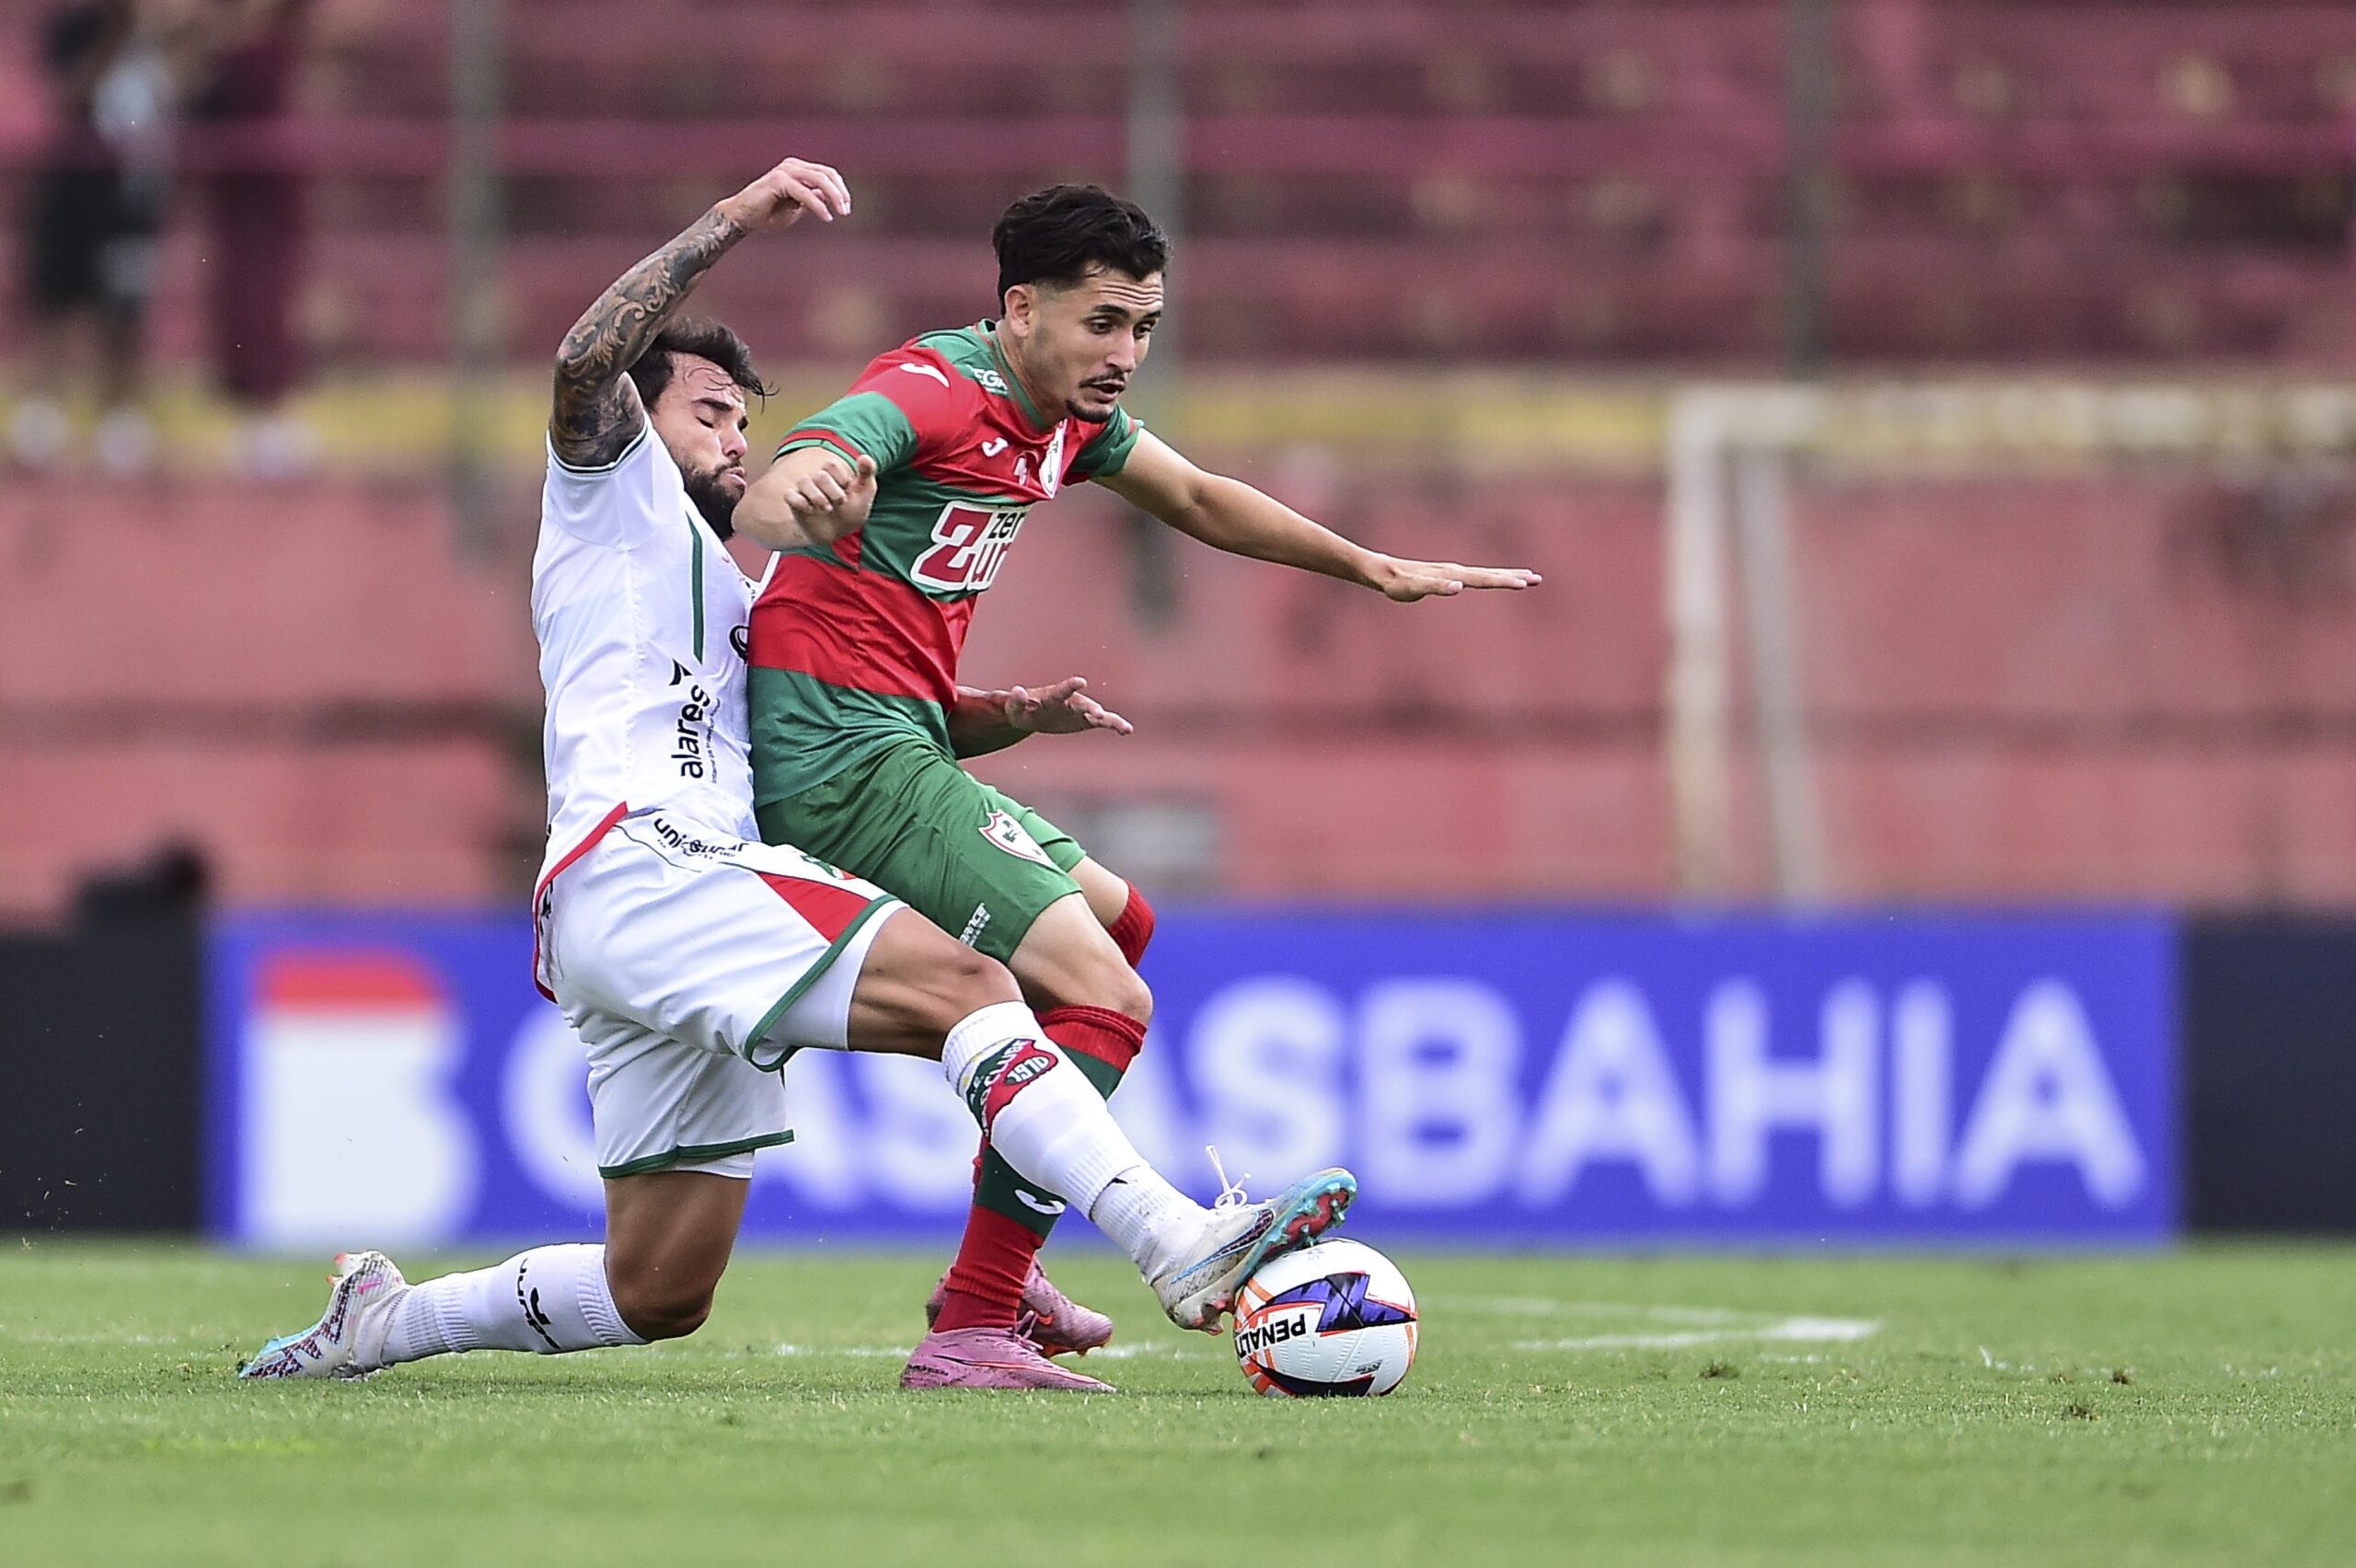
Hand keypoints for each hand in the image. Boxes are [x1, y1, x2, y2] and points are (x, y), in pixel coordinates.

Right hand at [719, 156, 850, 232]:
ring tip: (840, 213)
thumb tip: (827, 197)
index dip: (840, 189)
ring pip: (819, 179)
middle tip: (846, 211)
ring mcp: (785, 170)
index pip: (827, 173)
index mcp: (797, 170)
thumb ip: (811, 201)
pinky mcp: (778, 180)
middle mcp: (792, 166)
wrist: (741, 219)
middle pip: (826, 173)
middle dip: (840, 192)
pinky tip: (826, 217)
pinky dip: (817, 205)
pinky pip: (804, 192)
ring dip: (834, 196)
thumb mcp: (796, 210)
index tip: (846, 208)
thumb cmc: (767, 215)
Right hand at [780, 451, 878, 526]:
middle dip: (834, 492)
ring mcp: (804, 490)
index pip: (831, 464)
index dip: (842, 479)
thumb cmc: (851, 510)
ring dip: (818, 498)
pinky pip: (789, 495)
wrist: (838, 532)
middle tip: (840, 503)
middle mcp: (816, 478)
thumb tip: (864, 456)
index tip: (849, 490)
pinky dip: (800, 503)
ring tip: (827, 509)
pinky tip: (811, 511)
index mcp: (831, 471)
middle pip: (820, 475)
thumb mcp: (865, 492)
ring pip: (804, 482)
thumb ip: (867, 473)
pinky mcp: (794, 503)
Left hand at [971, 677, 1134, 736]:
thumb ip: (1016, 700)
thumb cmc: (1022, 709)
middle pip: (1083, 704)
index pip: (1061, 691)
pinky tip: (1127, 730)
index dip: (1070, 687)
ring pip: (1099, 714)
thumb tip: (1016, 690)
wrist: (1033, 715)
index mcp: (1053, 696)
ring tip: (1123, 727)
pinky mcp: (1087, 720)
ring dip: (1109, 719)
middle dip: (1090, 709)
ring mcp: (1081, 710)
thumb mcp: (1014, 707)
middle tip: (1098, 715)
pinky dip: (1115, 725)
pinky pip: (1103, 723)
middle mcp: (1071, 701)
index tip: (1080, 682)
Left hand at [1367, 554, 1542, 601]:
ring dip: (1507, 576)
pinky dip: (1492, 577)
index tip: (1524, 583)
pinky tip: (1501, 578)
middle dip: (1514, 577)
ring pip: (1486, 574)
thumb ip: (1435, 587)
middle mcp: (1457, 571)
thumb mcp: (1414, 588)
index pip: (1484, 578)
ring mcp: (1454, 573)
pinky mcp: (1448, 576)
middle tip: (1537, 579)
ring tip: (1528, 578)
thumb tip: (1458, 586)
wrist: (1384, 572)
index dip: (1504, 581)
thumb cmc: (1397, 583)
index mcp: (1453, 575)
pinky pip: (1475, 576)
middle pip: (1490, 575)